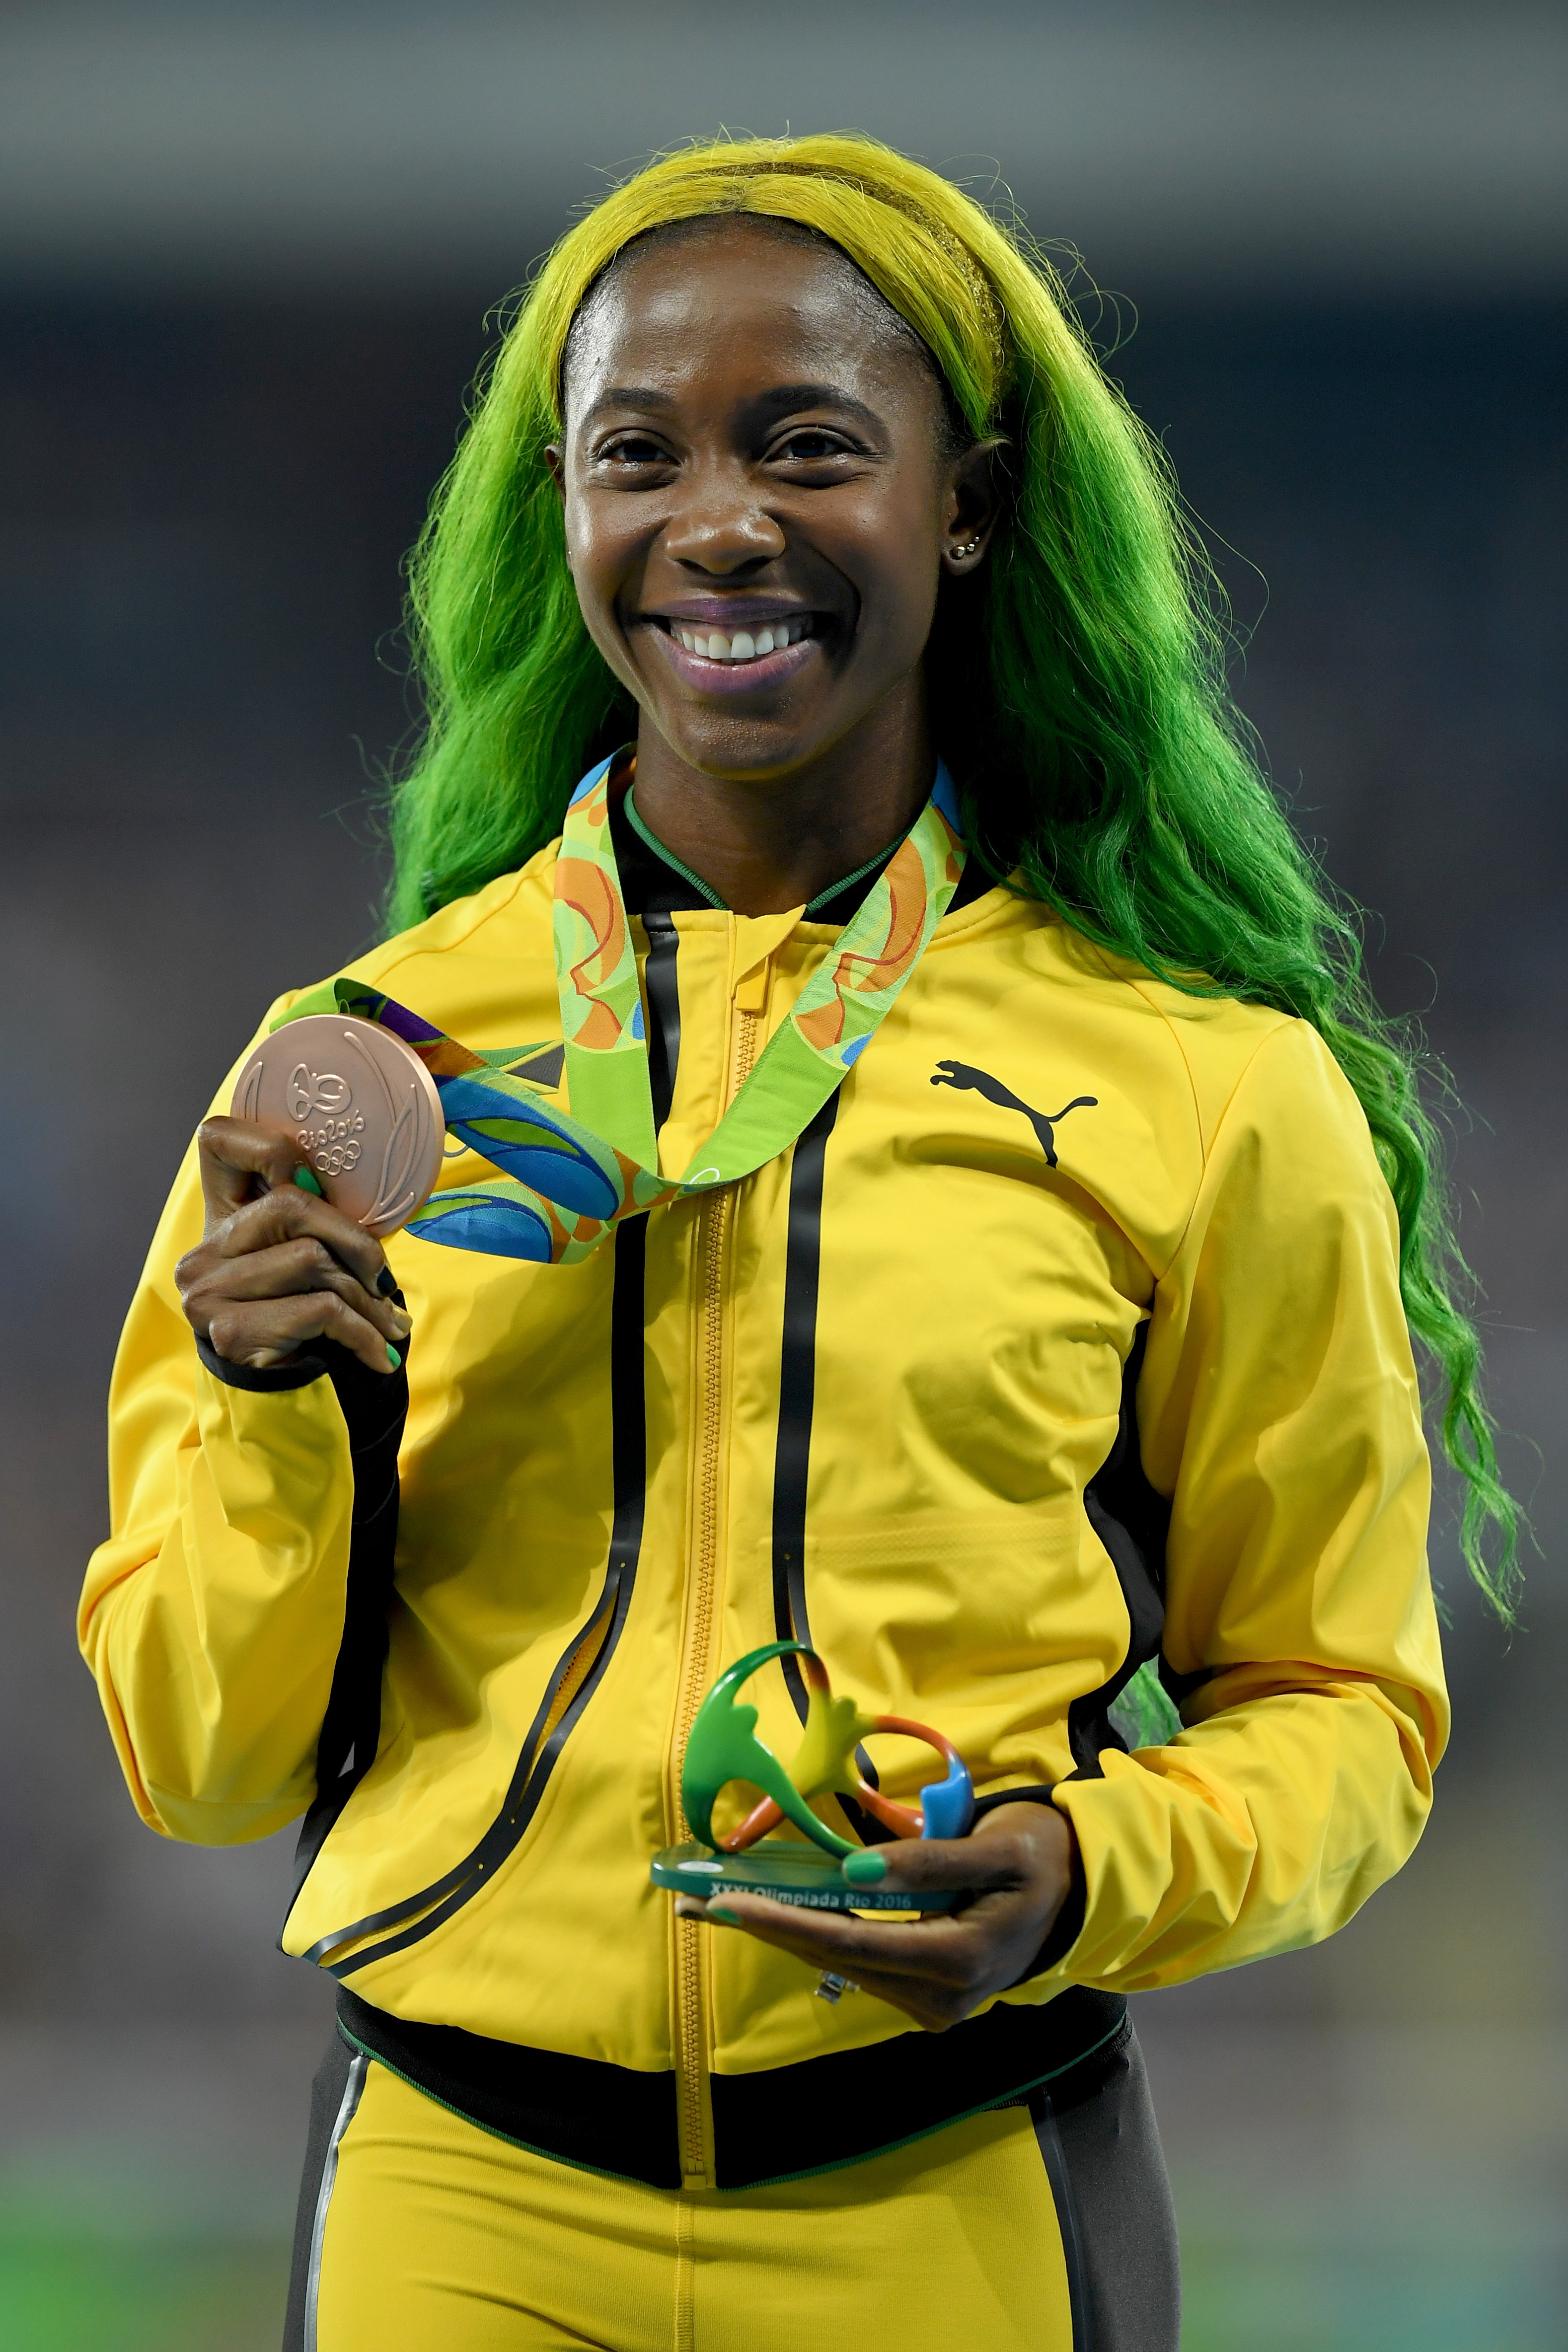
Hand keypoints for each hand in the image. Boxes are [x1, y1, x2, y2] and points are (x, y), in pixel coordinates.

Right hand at [176, 1116, 411, 1376]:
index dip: (273, 1148)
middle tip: (384, 1282)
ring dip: (366, 1299)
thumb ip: (315, 1223)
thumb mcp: (303, 1264)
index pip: (217, 1139)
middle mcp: (201, 1253)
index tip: (317, 1187)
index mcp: (216, 1219)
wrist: (276, 1407)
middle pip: (293, 1206)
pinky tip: (379, 1353)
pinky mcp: (229, 1333)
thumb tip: (370, 1220)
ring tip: (388, 1325)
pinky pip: (321, 1309)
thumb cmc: (301, 1324)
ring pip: (312, 1259)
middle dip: (355, 1244)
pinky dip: (364, 1332)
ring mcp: (207, 1294)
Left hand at [673, 1800, 1078, 2030]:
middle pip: (836, 1958)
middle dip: (764, 1928)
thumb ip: (927, 1863)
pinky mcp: (928, 1998)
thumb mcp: (995, 1848)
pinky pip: (862, 1965)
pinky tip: (777, 1916)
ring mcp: (936, 2005)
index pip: (852, 1942)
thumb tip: (854, 1873)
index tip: (728, 1903)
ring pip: (843, 1965)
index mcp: (961, 1959)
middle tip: (696, 1904)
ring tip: (721, 1905)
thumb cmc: (1039, 1857)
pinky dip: (818, 1938)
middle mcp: (943, 1997)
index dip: (785, 1922)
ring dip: (784, 1934)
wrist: (1078, 1892)